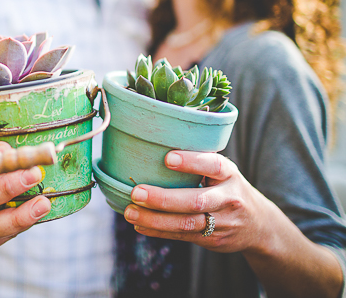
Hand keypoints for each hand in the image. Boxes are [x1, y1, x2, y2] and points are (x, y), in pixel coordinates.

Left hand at [122, 150, 268, 252]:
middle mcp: (228, 198)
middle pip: (196, 201)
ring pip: (186, 223)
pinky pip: (182, 236)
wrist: (259, 225)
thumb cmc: (227, 189)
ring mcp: (222, 222)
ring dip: (155, 219)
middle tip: (136, 192)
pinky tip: (139, 225)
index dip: (192, 162)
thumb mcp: (223, 172)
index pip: (214, 165)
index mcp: (229, 174)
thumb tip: (150, 149)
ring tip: (131, 212)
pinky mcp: (213, 240)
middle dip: (164, 198)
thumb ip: (199, 164)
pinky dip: (158, 231)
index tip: (167, 158)